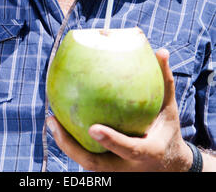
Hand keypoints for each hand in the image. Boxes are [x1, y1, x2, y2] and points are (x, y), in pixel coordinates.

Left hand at [47, 49, 192, 171]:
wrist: (167, 164)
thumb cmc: (167, 130)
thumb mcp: (169, 109)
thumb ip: (164, 81)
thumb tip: (161, 51)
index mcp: (147, 152)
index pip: (129, 149)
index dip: (112, 140)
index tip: (94, 128)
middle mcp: (127, 167)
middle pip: (95, 163)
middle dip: (72, 147)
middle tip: (54, 121)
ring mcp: (115, 170)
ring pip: (85, 161)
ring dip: (65, 143)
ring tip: (51, 120)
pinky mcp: (106, 169)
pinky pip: (85, 155)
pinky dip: (71, 141)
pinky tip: (59, 121)